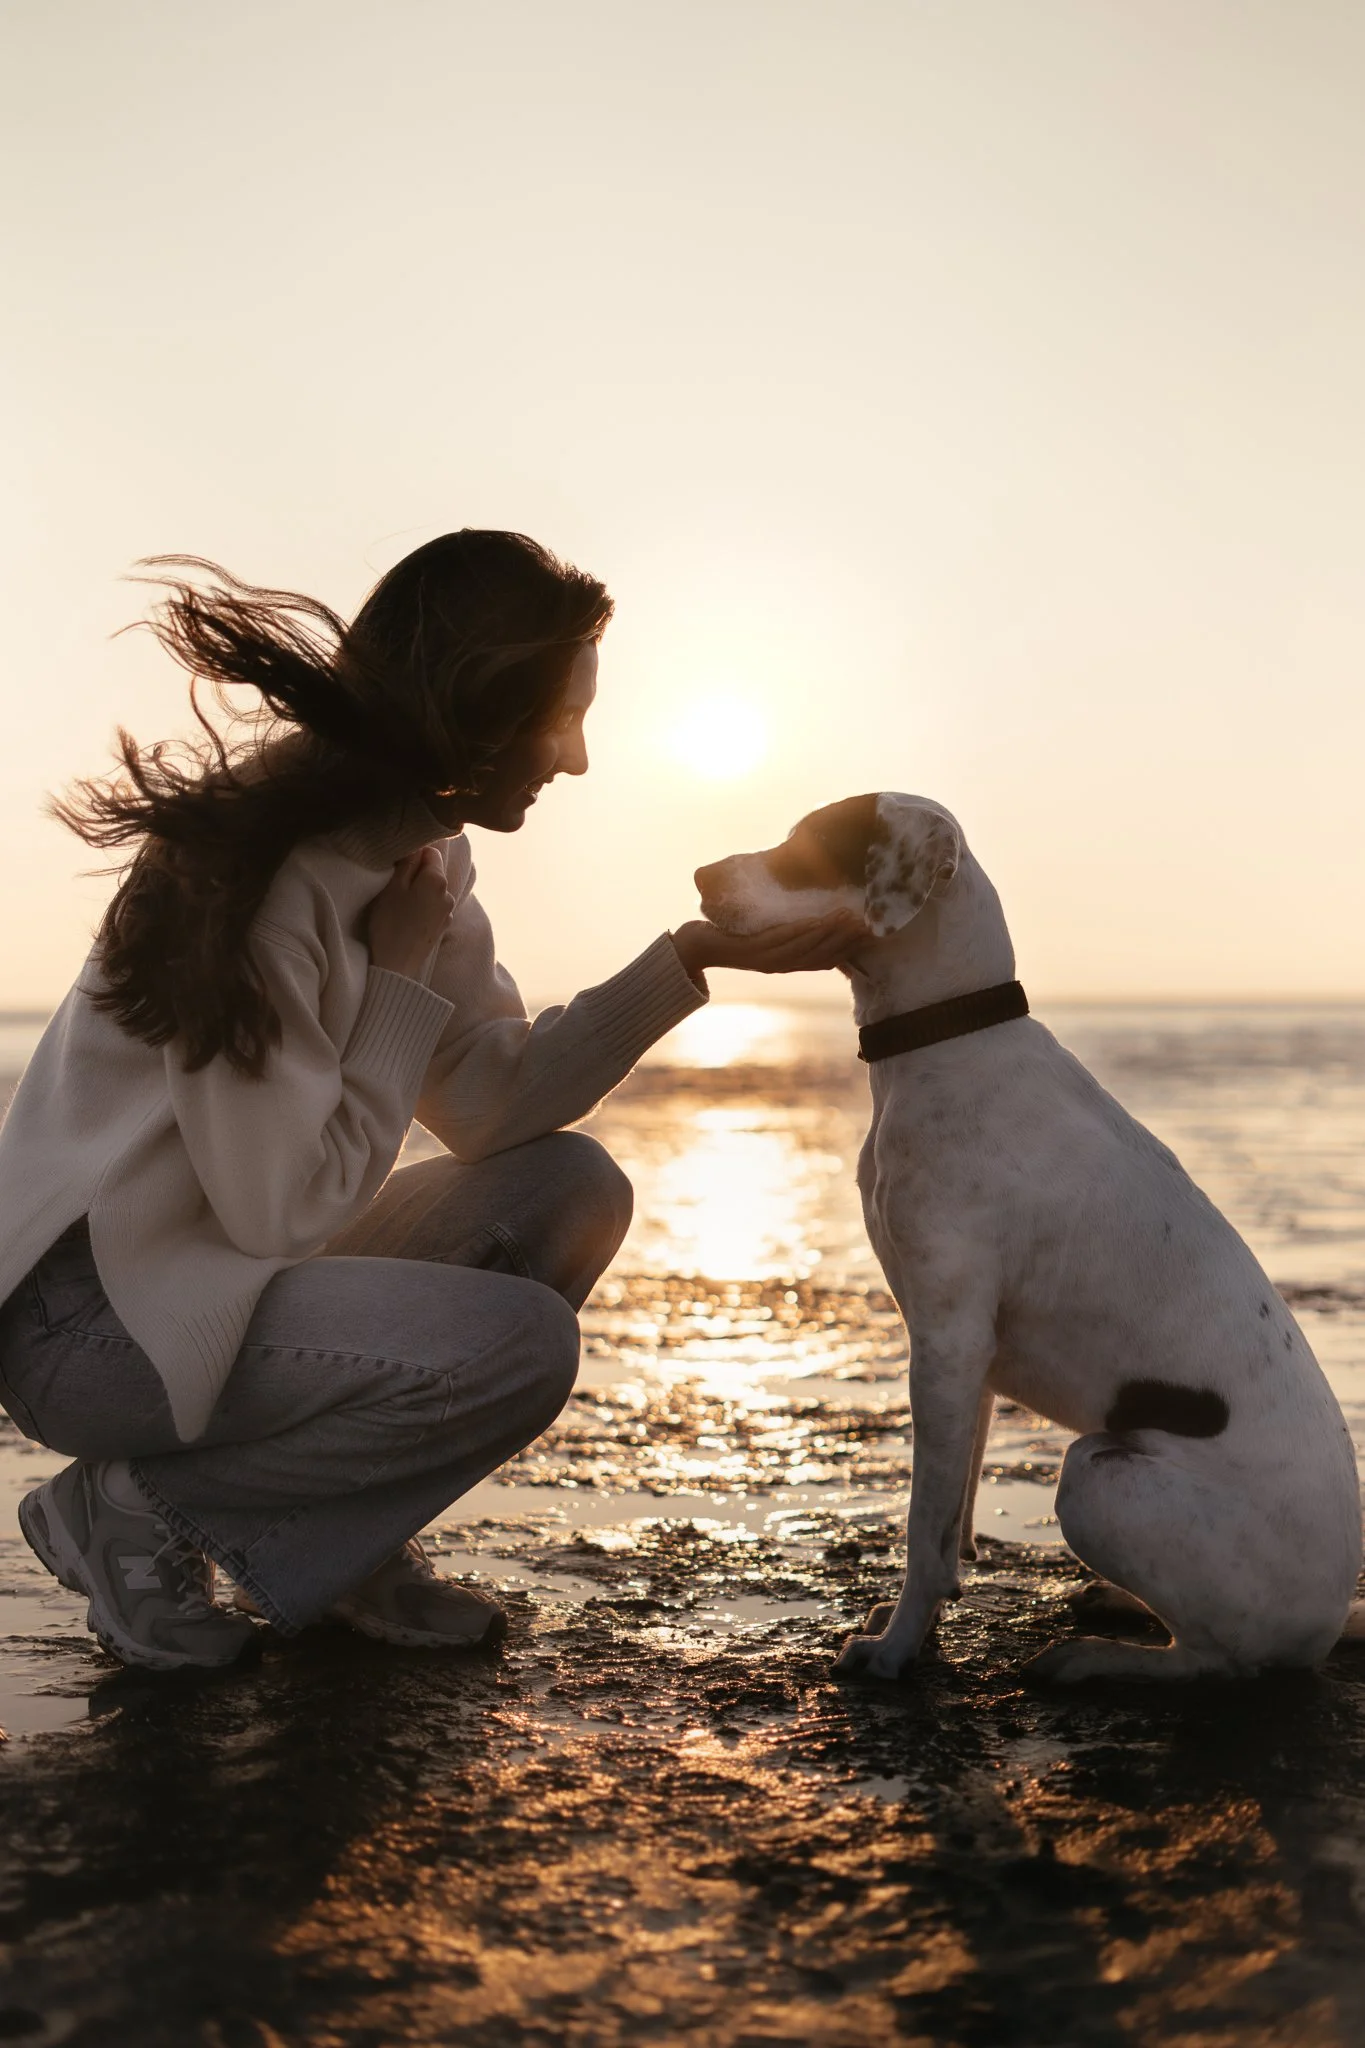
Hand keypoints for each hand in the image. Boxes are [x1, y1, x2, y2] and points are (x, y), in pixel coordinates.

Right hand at [366, 847, 454, 978]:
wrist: (396, 966)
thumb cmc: (389, 924)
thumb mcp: (392, 887)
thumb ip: (407, 864)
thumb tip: (417, 848)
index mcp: (437, 880)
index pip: (431, 852)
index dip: (413, 856)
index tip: (397, 868)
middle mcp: (448, 894)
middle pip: (433, 872)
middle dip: (416, 874)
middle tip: (395, 887)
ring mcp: (448, 912)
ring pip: (433, 890)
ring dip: (419, 892)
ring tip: (399, 905)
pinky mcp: (442, 927)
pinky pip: (433, 907)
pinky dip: (422, 907)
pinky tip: (407, 919)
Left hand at [670, 910, 869, 984]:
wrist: (696, 946)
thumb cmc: (732, 936)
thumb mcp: (766, 932)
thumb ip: (787, 927)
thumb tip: (810, 911)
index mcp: (787, 962)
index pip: (825, 959)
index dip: (849, 949)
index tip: (871, 933)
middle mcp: (781, 965)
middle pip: (821, 955)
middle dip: (846, 940)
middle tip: (869, 924)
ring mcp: (768, 960)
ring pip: (806, 947)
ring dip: (829, 933)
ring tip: (850, 918)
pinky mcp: (753, 951)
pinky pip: (783, 939)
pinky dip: (802, 931)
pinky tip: (817, 920)